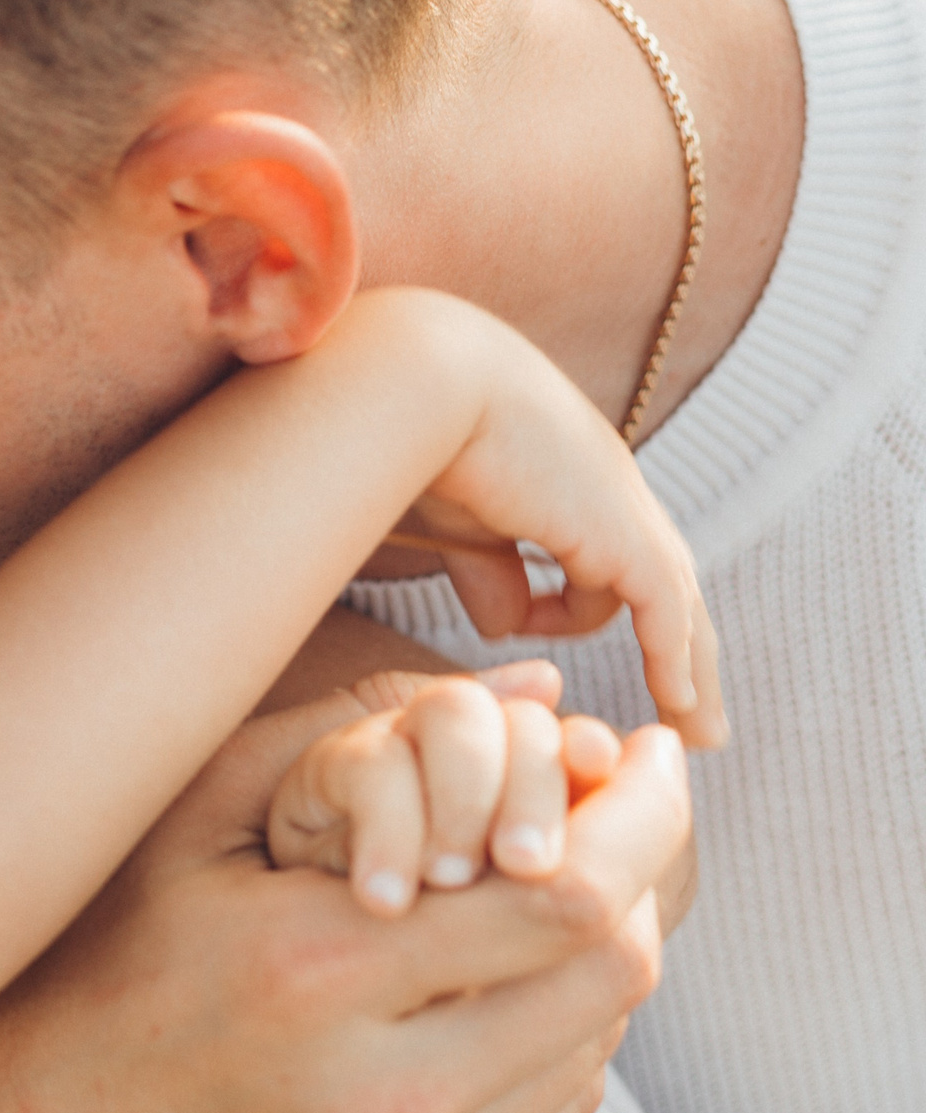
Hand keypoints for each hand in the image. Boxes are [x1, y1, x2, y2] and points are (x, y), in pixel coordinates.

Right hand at [0, 690, 685, 1112]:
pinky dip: (551, 1043)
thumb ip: (350, 735)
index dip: (639, 814)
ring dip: (591, 960)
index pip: (568, 894)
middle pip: (610, 973)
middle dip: (638, 873)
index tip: (645, 752)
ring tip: (539, 898)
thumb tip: (533, 684)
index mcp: (314, 973)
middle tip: (618, 813)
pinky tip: (490, 993)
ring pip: (594, 1048)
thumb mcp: (189, 825)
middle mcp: (377, 1098)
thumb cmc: (99, 964)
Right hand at [350, 290, 725, 747]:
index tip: (564, 643)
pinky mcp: (621, 534)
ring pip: (677, 603)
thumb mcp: (458, 523)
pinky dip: (674, 658)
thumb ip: (487, 573)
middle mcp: (611, 493)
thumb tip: (505, 624)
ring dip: (689, 667)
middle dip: (682, 650)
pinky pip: (665, 612)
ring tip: (697, 725)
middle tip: (695, 710)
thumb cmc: (415, 441)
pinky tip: (678, 702)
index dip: (594, 606)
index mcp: (570, 481)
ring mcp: (622, 510)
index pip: (609, 555)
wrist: (423, 387)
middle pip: (664, 584)